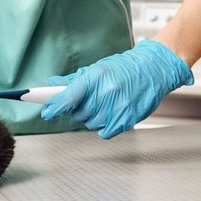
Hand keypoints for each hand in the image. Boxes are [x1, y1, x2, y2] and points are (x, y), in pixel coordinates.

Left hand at [40, 40, 193, 138]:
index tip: (47, 113)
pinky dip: (103, 126)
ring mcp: (117, 108)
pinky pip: (104, 132)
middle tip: (88, 101)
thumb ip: (74, 79)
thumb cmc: (124, 68)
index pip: (69, 97)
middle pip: (78, 113)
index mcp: (95, 78)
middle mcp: (105, 93)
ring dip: (91, 118)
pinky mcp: (127, 120)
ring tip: (102, 105)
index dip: (55, 107)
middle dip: (78, 109)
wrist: (154, 69)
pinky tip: (110, 114)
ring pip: (90, 123)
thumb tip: (53, 83)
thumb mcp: (97, 68)